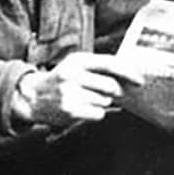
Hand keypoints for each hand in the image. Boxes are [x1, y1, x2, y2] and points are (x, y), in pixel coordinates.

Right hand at [12, 52, 143, 128]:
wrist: (33, 96)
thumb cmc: (61, 80)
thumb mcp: (76, 66)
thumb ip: (99, 68)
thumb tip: (129, 76)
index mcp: (78, 60)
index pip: (110, 63)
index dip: (128, 72)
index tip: (140, 81)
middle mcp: (73, 75)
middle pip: (111, 86)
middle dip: (115, 92)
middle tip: (109, 93)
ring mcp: (71, 93)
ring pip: (105, 101)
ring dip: (102, 102)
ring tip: (85, 99)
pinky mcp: (70, 110)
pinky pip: (98, 114)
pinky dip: (95, 113)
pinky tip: (82, 108)